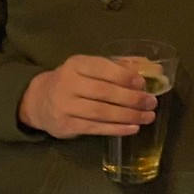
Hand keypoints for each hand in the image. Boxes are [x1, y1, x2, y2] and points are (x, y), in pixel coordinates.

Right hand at [17, 54, 156, 137]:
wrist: (40, 102)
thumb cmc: (75, 82)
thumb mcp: (91, 68)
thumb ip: (120, 66)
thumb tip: (154, 68)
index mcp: (76, 64)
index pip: (102, 67)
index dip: (124, 76)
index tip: (143, 84)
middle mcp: (68, 83)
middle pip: (104, 92)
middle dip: (131, 98)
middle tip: (151, 102)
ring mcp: (65, 105)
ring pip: (101, 112)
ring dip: (128, 115)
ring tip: (147, 116)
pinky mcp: (66, 125)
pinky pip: (95, 127)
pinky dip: (116, 129)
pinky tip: (133, 128)